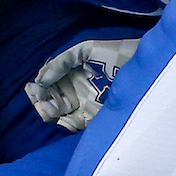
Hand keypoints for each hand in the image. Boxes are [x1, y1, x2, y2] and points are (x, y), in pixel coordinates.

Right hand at [25, 37, 140, 131]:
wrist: (141, 68)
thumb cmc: (114, 54)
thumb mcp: (84, 50)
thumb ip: (61, 62)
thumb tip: (40, 80)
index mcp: (69, 75)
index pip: (46, 85)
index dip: (37, 88)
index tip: (34, 89)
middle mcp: (74, 91)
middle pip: (49, 101)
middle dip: (41, 102)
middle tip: (39, 99)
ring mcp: (83, 105)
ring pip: (58, 114)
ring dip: (49, 113)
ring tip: (48, 108)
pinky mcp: (94, 118)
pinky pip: (74, 125)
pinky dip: (64, 124)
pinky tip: (60, 118)